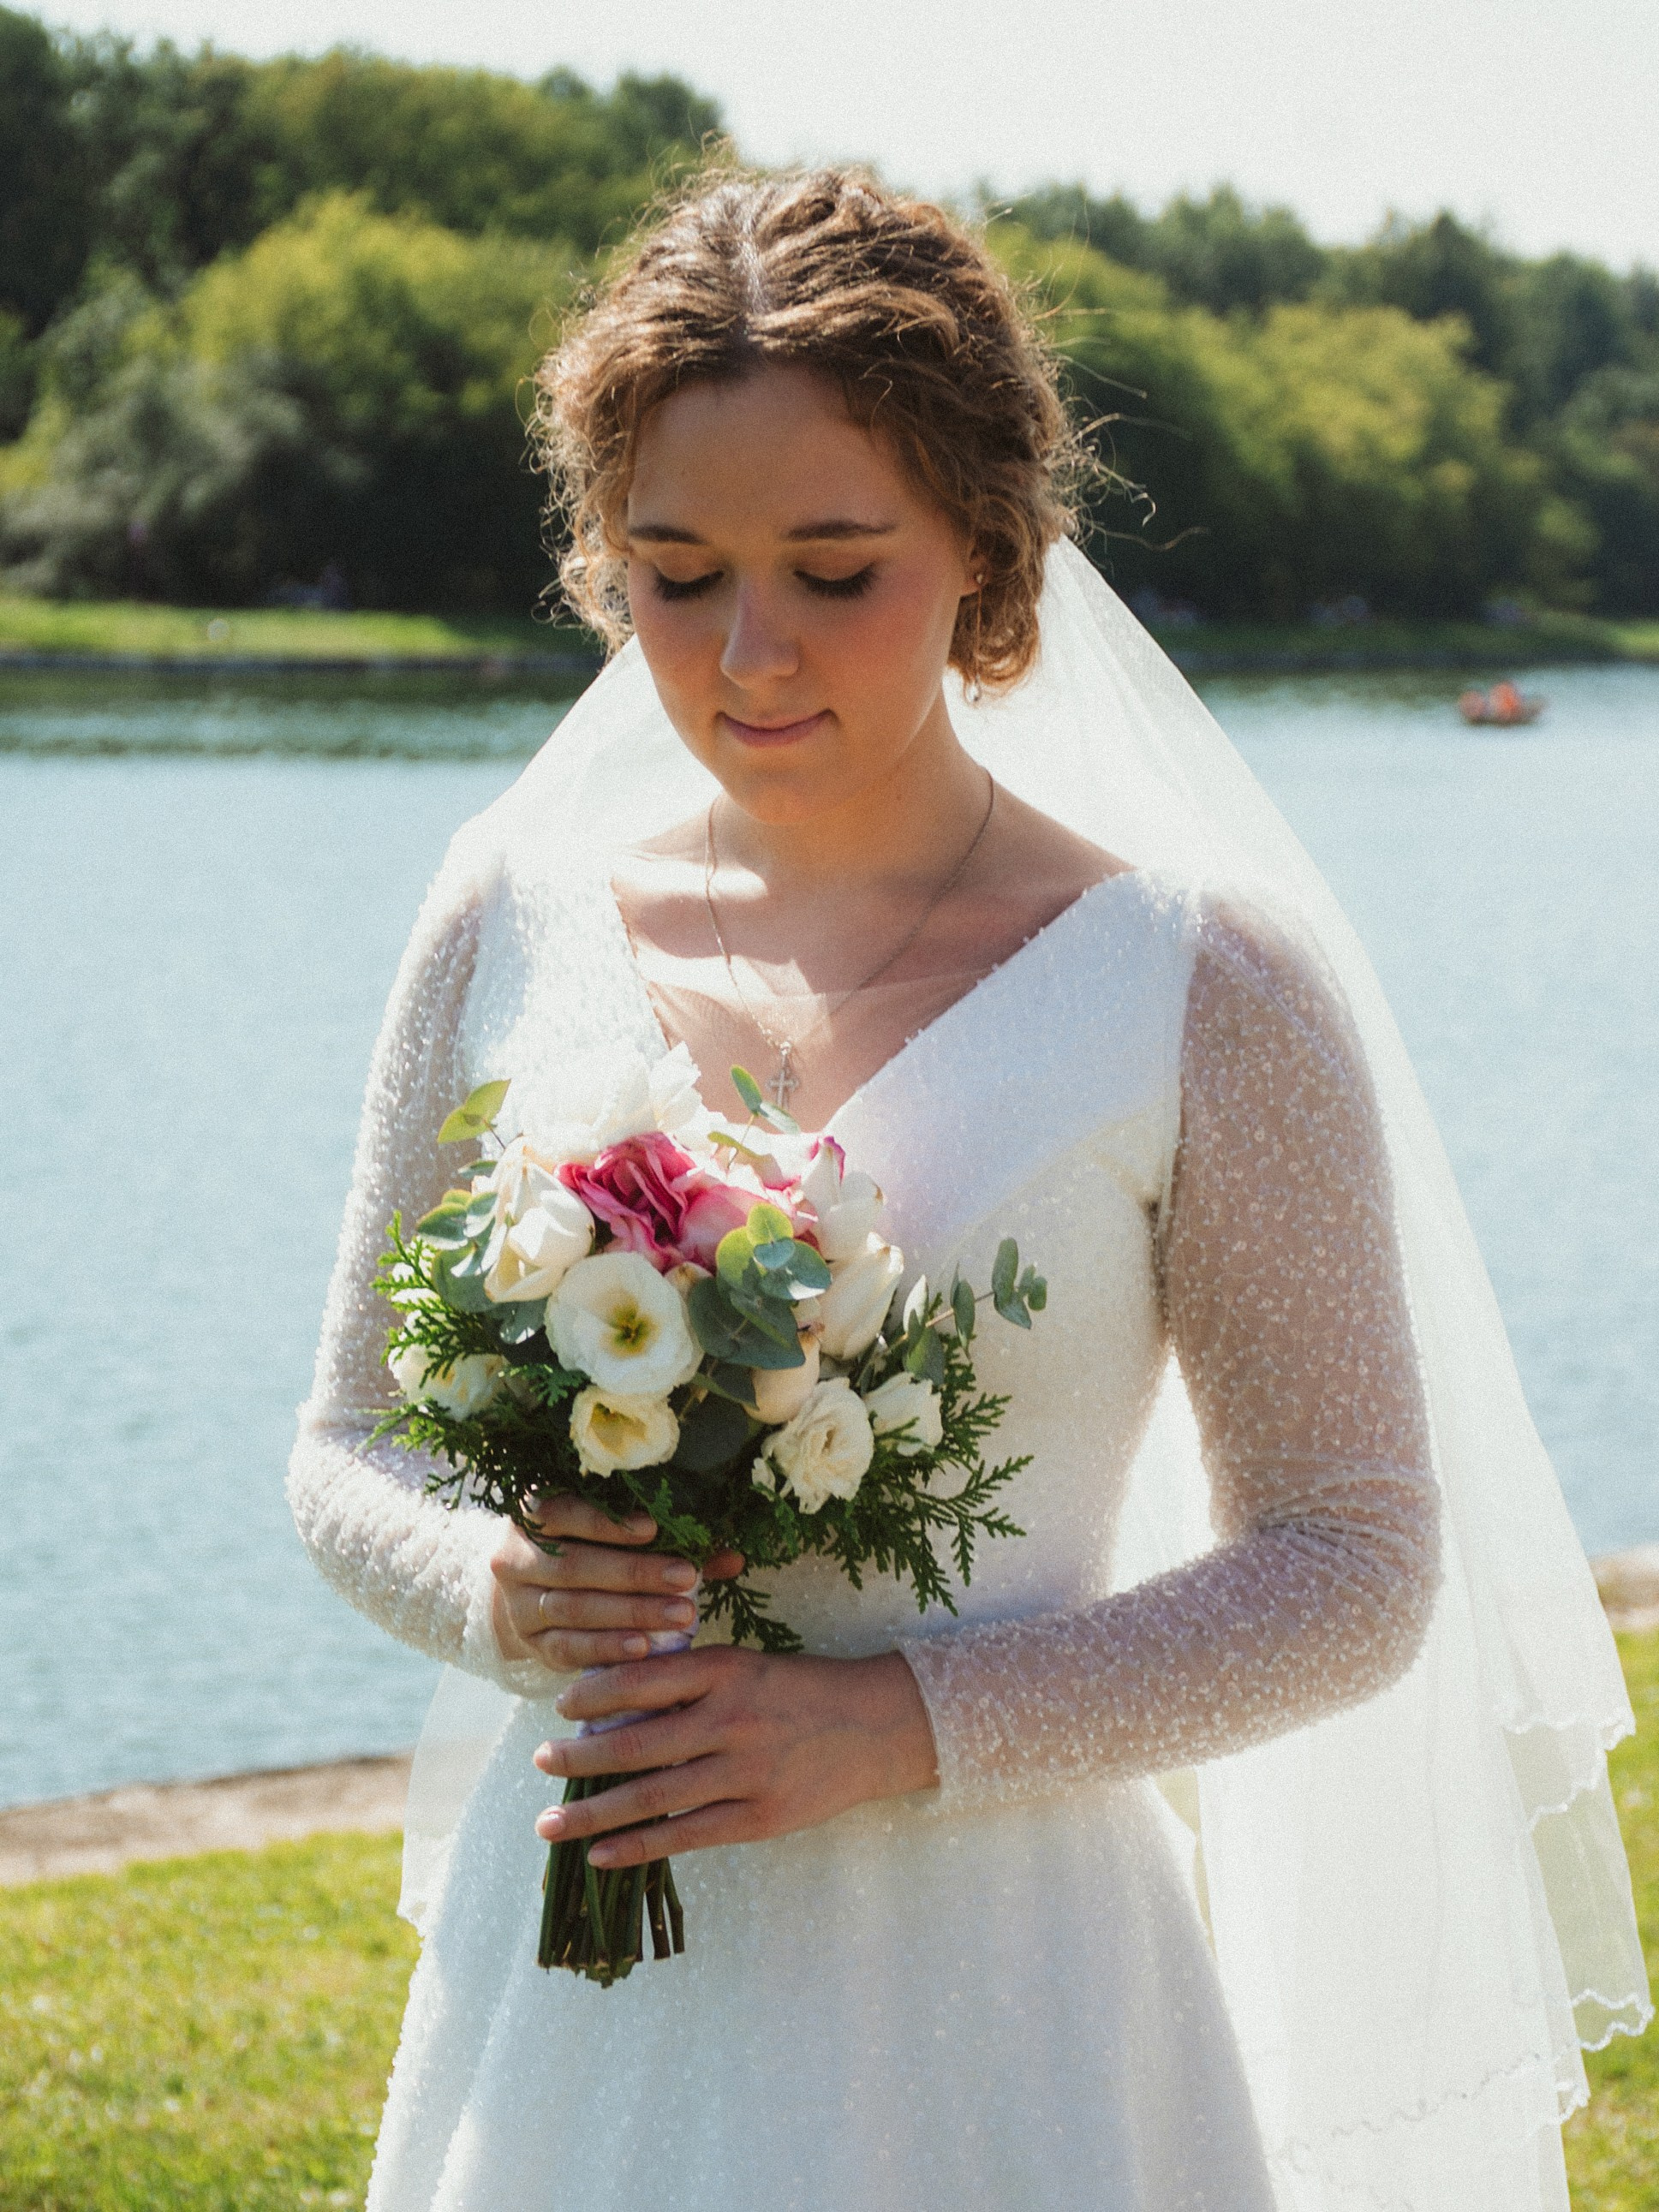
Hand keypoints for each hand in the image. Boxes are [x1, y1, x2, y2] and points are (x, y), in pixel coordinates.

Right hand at [489, 1495, 741, 1671]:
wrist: (526, 1592)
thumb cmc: (585, 1551)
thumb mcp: (612, 1534)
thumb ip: (668, 1541)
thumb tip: (732, 1557)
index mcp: (531, 1513)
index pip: (562, 1512)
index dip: (605, 1522)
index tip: (653, 1528)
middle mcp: (515, 1557)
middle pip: (573, 1565)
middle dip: (634, 1573)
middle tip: (686, 1578)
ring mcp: (518, 1604)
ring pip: (573, 1608)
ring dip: (630, 1613)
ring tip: (679, 1616)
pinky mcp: (530, 1643)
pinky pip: (567, 1647)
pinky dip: (606, 1648)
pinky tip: (643, 1647)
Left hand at [531, 1645, 938, 1866]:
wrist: (876, 1726)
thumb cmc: (799, 1691)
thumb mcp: (746, 1667)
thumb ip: (689, 1684)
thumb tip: (614, 1710)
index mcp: (724, 1671)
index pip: (641, 1679)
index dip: (593, 1695)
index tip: (560, 1707)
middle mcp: (730, 1719)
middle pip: (635, 1743)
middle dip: (578, 1757)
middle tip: (540, 1763)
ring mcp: (745, 1773)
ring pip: (652, 1797)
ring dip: (592, 1813)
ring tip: (549, 1824)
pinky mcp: (759, 1818)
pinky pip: (686, 1836)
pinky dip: (638, 1846)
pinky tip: (601, 1855)